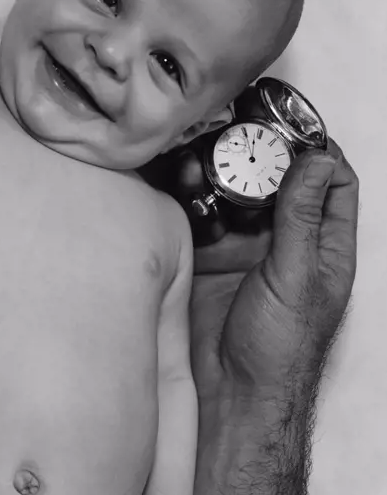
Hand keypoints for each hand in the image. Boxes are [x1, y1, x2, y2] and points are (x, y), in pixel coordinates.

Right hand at [180, 139, 358, 395]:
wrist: (228, 394)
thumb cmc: (279, 347)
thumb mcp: (297, 276)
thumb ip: (303, 218)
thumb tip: (319, 160)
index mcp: (322, 245)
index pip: (334, 184)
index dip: (319, 150)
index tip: (293, 124)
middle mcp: (285, 240)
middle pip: (279, 181)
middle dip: (260, 154)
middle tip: (236, 128)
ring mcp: (246, 246)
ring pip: (238, 193)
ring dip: (222, 173)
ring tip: (203, 156)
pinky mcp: (210, 254)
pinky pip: (204, 213)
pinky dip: (194, 196)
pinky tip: (184, 183)